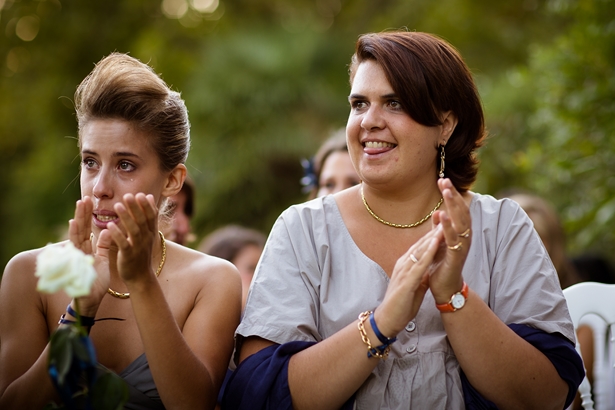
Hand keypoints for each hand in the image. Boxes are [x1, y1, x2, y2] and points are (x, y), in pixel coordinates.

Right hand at [68, 196, 110, 314]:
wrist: (92, 297)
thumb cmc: (97, 279)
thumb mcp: (104, 258)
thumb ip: (104, 244)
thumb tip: (108, 230)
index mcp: (89, 248)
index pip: (88, 229)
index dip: (89, 216)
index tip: (91, 202)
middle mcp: (81, 249)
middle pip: (82, 228)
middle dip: (84, 213)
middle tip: (86, 197)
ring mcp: (77, 254)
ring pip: (77, 233)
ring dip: (78, 218)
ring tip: (80, 204)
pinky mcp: (76, 260)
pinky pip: (75, 246)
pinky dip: (74, 234)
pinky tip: (73, 223)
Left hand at [106, 193, 159, 285]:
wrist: (140, 276)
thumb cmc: (141, 252)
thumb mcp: (147, 233)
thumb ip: (147, 216)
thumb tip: (149, 196)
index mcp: (150, 232)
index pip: (151, 216)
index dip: (147, 205)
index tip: (141, 194)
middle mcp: (146, 238)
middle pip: (142, 220)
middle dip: (136, 208)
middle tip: (129, 195)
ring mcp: (138, 247)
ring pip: (134, 230)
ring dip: (126, 217)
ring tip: (117, 205)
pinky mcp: (128, 256)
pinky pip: (123, 244)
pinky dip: (117, 234)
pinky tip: (110, 225)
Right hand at [374, 229, 441, 336]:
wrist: (388, 320)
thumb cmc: (401, 305)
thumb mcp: (414, 287)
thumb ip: (420, 276)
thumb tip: (429, 269)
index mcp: (405, 266)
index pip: (420, 247)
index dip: (432, 235)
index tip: (444, 224)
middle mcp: (403, 264)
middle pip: (420, 244)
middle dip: (433, 231)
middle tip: (446, 216)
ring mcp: (403, 272)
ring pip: (420, 250)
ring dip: (432, 237)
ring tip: (443, 224)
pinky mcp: (406, 281)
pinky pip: (419, 264)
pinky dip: (428, 253)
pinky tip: (435, 244)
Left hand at [428, 178, 471, 303]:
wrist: (444, 288)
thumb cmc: (442, 265)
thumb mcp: (439, 242)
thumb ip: (439, 228)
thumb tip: (437, 211)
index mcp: (460, 232)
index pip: (458, 208)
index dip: (451, 194)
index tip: (442, 179)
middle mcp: (464, 237)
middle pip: (462, 211)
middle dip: (453, 195)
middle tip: (444, 179)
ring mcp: (462, 246)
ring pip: (460, 222)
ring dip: (453, 205)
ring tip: (445, 191)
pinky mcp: (456, 256)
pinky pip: (453, 239)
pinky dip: (447, 226)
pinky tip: (441, 214)